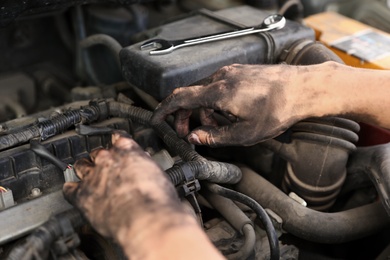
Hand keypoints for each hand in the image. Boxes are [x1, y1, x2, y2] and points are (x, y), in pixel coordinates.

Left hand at [63, 133, 181, 239]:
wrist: (147, 219)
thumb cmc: (156, 199)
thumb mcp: (158, 174)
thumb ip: (145, 166)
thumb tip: (144, 166)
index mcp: (128, 151)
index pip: (118, 138)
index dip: (117, 141)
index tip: (117, 143)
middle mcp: (108, 159)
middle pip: (98, 152)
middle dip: (101, 158)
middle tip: (106, 166)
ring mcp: (93, 176)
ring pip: (81, 166)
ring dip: (83, 169)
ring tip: (85, 173)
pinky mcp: (82, 195)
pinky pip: (69, 189)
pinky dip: (70, 189)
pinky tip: (72, 190)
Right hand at [151, 63, 313, 146]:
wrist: (303, 89)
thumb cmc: (278, 110)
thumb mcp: (245, 133)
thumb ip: (215, 136)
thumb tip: (194, 138)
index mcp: (219, 92)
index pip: (180, 98)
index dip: (164, 110)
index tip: (156, 119)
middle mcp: (221, 78)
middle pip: (190, 96)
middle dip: (185, 116)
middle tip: (189, 134)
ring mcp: (231, 72)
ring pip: (205, 92)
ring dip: (204, 111)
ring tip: (219, 127)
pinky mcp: (239, 72)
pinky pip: (218, 87)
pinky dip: (215, 102)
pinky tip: (229, 114)